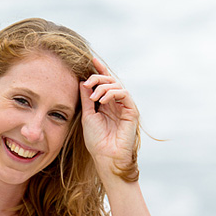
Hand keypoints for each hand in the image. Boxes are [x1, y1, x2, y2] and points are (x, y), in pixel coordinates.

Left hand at [79, 57, 138, 178]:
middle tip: (88, 83)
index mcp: (106, 104)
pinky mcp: (132, 111)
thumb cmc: (96, 140)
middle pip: (110, 80)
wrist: (106, 156)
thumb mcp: (87, 115)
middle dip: (98, 77)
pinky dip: (112, 93)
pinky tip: (102, 100)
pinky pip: (124, 94)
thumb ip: (86, 99)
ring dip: (103, 87)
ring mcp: (125, 106)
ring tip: (94, 97)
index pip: (104, 83)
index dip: (99, 70)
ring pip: (117, 85)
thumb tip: (82, 81)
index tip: (92, 59)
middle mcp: (116, 103)